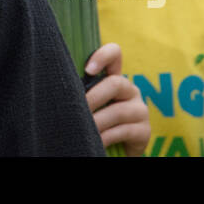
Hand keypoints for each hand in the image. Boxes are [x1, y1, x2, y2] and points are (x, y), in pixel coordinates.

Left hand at [85, 42, 149, 156]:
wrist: (116, 149)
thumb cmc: (96, 122)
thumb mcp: (89, 104)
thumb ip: (82, 93)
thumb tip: (59, 89)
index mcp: (114, 79)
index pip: (115, 54)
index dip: (103, 55)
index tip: (87, 70)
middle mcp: (130, 90)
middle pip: (115, 83)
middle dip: (93, 97)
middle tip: (77, 110)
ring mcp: (140, 110)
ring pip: (118, 111)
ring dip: (96, 122)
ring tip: (82, 129)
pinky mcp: (144, 131)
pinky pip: (123, 131)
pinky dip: (105, 137)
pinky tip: (95, 141)